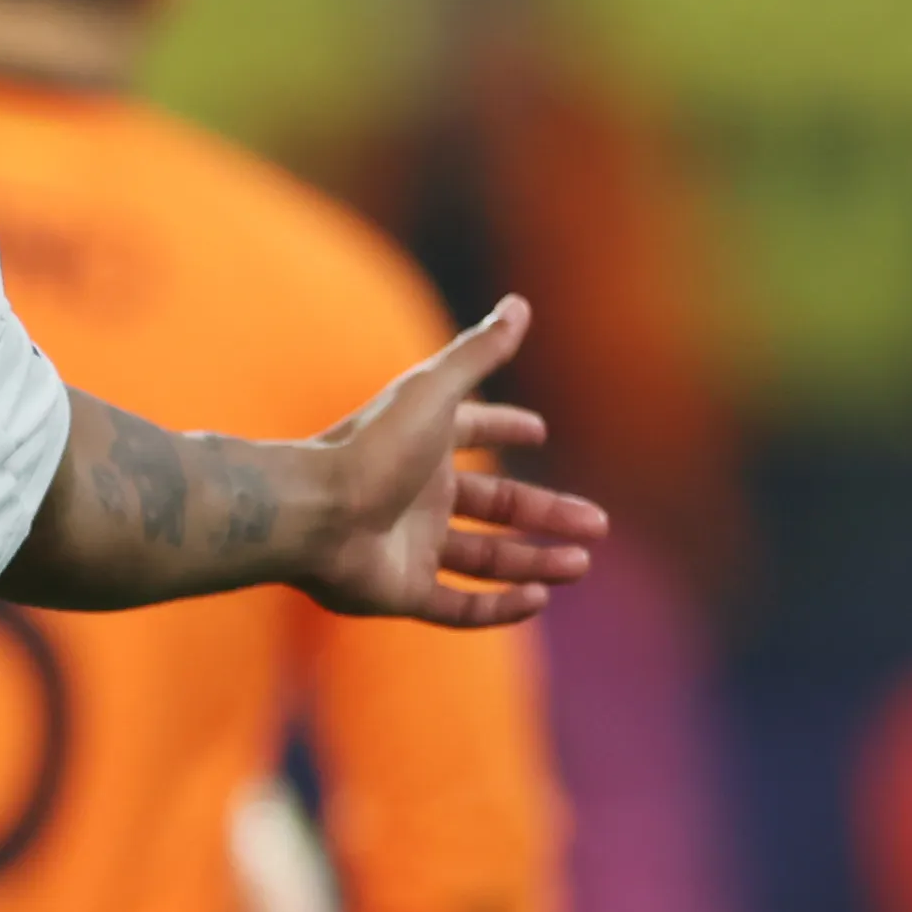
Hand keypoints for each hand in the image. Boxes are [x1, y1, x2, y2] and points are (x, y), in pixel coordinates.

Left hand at [295, 298, 606, 626]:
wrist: (314, 513)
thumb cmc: (372, 447)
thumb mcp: (434, 391)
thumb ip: (479, 351)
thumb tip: (520, 303)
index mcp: (423, 447)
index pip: (471, 432)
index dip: (503, 427)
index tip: (538, 432)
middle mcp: (418, 497)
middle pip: (495, 507)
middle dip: (547, 514)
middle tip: (597, 524)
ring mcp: (410, 546)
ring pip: (485, 561)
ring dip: (534, 562)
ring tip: (579, 564)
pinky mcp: (402, 592)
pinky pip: (459, 607)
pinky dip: (499, 607)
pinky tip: (538, 599)